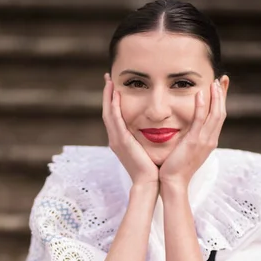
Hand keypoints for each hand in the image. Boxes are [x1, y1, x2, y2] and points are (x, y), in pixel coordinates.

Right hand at [102, 73, 158, 187]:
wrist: (148, 182)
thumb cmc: (151, 168)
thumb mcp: (145, 150)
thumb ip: (145, 139)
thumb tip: (153, 129)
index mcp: (120, 141)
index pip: (113, 117)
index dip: (112, 102)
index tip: (114, 87)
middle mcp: (115, 139)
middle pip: (107, 112)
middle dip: (107, 95)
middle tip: (107, 78)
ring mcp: (116, 140)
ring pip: (108, 113)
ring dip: (108, 96)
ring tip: (109, 81)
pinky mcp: (121, 141)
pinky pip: (115, 119)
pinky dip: (114, 106)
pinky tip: (116, 94)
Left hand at [159, 79, 226, 190]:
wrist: (173, 182)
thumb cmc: (176, 168)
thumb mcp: (187, 149)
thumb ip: (191, 137)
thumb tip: (188, 128)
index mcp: (209, 141)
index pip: (218, 117)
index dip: (221, 101)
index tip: (221, 86)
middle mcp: (210, 140)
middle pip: (221, 113)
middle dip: (222, 95)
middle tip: (221, 79)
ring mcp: (204, 141)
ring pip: (215, 114)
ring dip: (216, 97)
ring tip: (213, 82)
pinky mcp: (194, 142)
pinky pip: (200, 120)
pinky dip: (202, 106)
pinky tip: (200, 93)